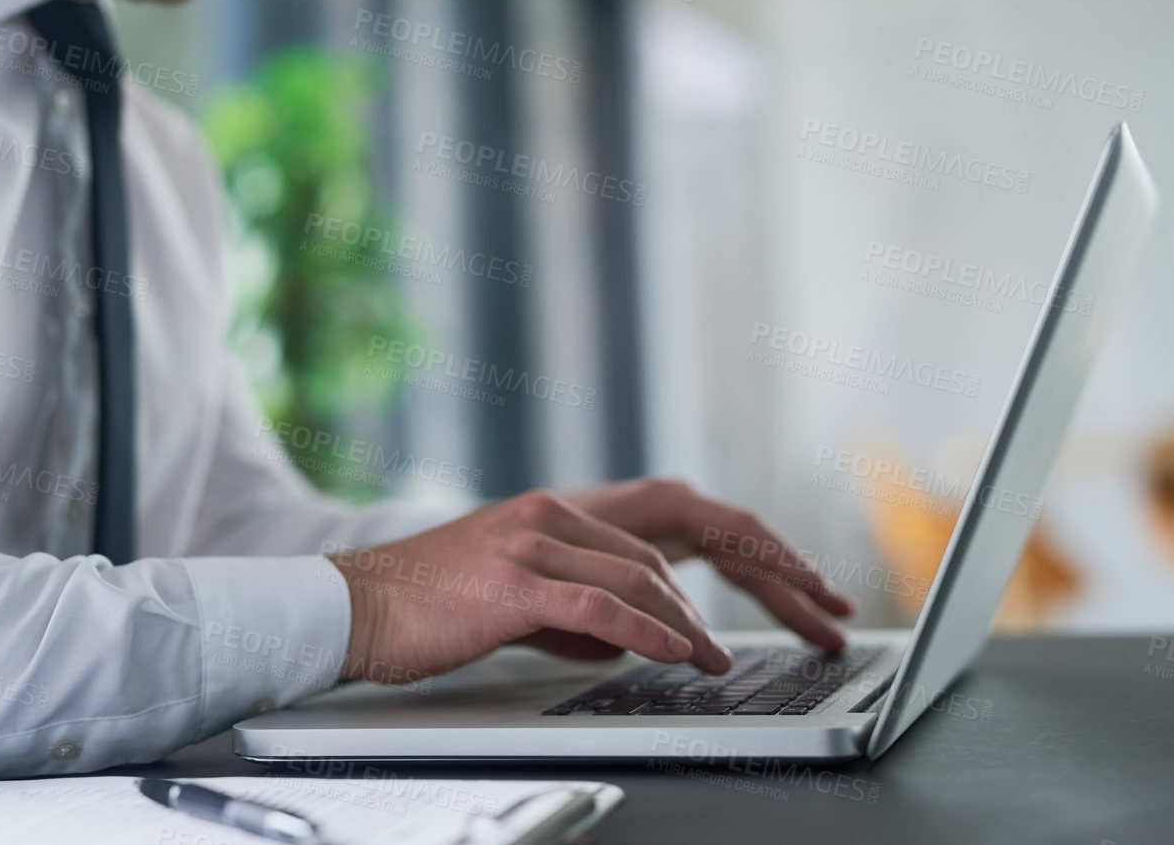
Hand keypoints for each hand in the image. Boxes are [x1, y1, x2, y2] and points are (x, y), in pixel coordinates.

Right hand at [328, 481, 852, 684]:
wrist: (354, 605)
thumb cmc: (431, 608)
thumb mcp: (521, 601)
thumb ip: (581, 607)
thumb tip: (632, 637)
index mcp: (564, 509)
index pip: (678, 511)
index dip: (747, 541)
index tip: (801, 580)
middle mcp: (558, 510)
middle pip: (683, 526)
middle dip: (763, 565)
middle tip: (819, 609)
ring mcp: (536, 538)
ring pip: (646, 572)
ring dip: (696, 623)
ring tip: (725, 663)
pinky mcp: (514, 580)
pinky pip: (602, 604)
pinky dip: (650, 632)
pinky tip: (681, 655)